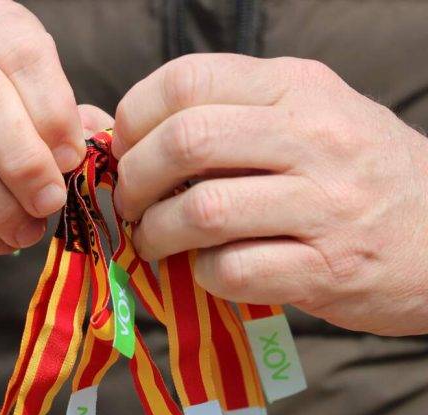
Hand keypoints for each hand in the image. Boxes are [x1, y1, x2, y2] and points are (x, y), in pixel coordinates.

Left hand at [113, 53, 427, 335]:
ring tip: (155, 239)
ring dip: (157, 232)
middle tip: (132, 201)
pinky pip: (232, 270)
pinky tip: (206, 268)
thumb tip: (120, 131)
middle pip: (186, 142)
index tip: (127, 148)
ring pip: (201, 210)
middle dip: (136, 178)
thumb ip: (227, 115)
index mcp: (297, 87)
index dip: (135, 116)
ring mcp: (326, 205)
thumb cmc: (356, 171)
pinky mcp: (327, 270)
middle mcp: (314, 137)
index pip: (188, 79)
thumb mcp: (306, 116)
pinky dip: (201, 273)